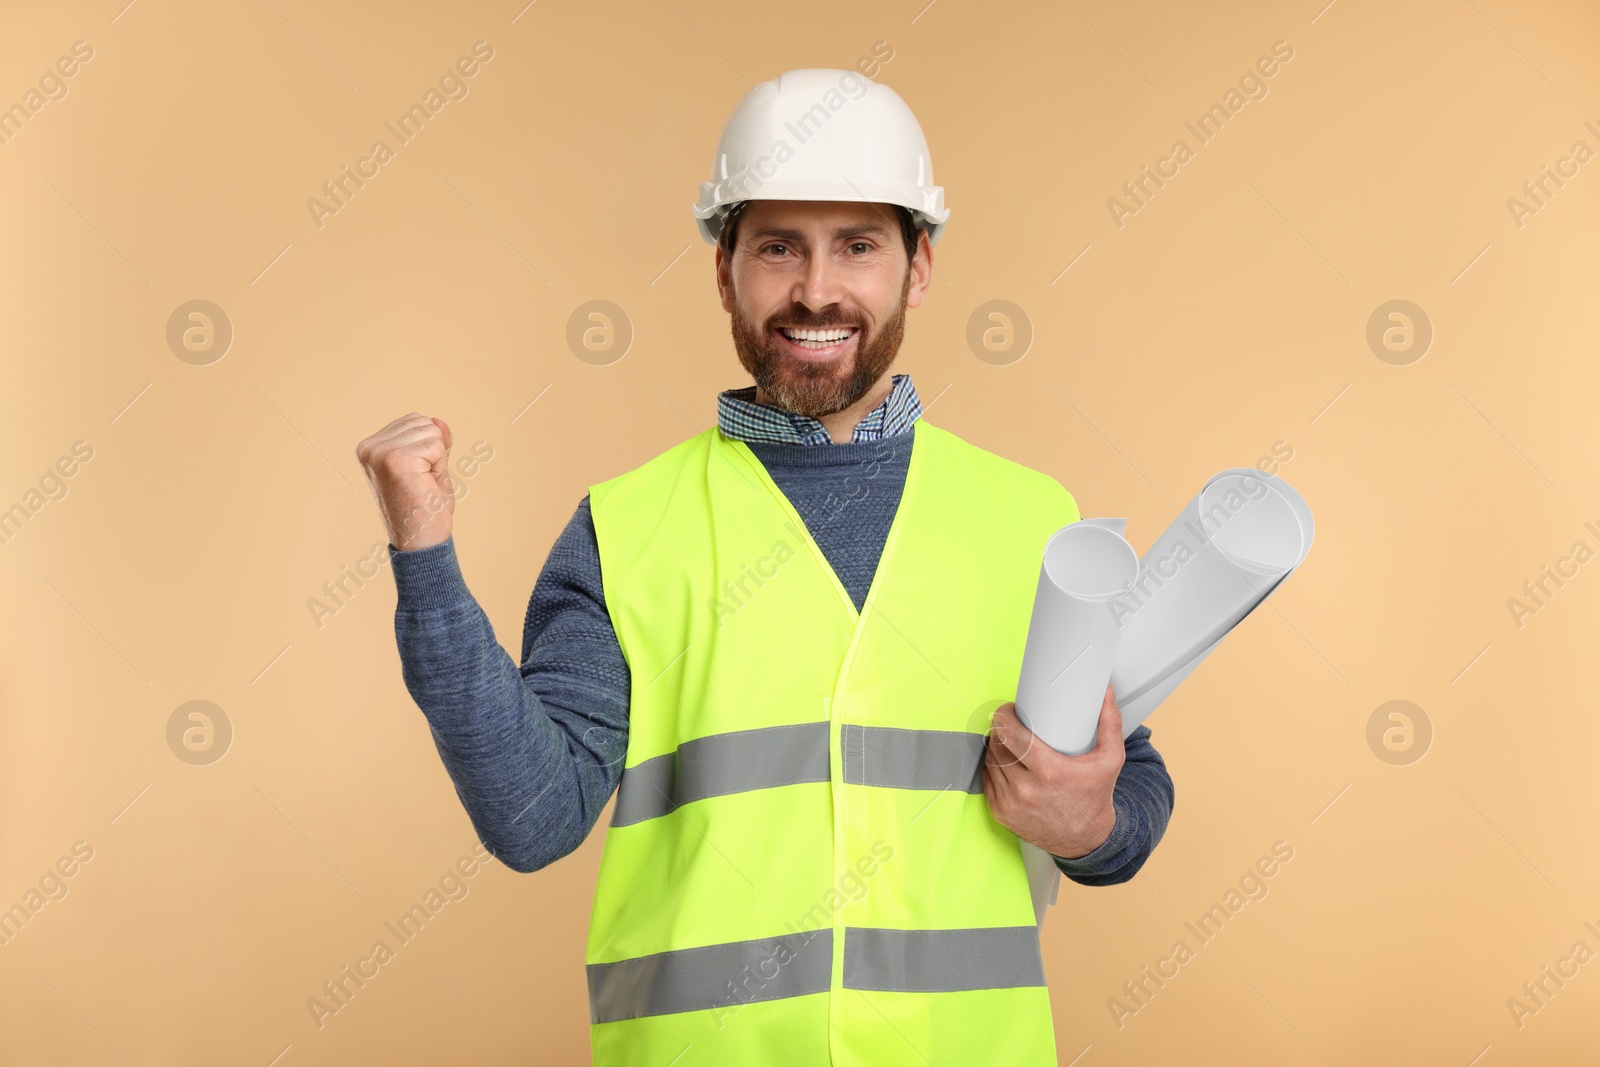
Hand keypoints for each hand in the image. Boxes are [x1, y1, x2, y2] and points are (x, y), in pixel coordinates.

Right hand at [355, 413, 456, 550]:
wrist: (421, 542)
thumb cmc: (425, 508)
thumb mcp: (430, 465)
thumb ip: (432, 441)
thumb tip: (438, 420)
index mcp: (371, 447)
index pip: (414, 420)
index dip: (428, 448)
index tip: (416, 475)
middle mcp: (370, 447)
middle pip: (424, 422)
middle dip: (434, 452)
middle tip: (422, 482)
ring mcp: (381, 453)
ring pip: (431, 431)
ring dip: (437, 460)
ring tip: (422, 484)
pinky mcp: (396, 460)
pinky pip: (436, 445)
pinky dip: (439, 466)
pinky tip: (425, 485)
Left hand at [982, 683, 1123, 859]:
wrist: (1085, 839)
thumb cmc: (1095, 796)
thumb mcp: (1110, 760)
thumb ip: (1110, 723)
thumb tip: (1105, 693)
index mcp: (1049, 771)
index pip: (1011, 734)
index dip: (1004, 716)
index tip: (1009, 711)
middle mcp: (1025, 789)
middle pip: (997, 745)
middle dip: (1000, 730)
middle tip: (1011, 724)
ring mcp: (1010, 803)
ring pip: (990, 761)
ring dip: (995, 748)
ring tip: (1009, 741)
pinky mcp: (1001, 813)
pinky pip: (987, 780)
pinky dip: (993, 768)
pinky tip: (1004, 762)